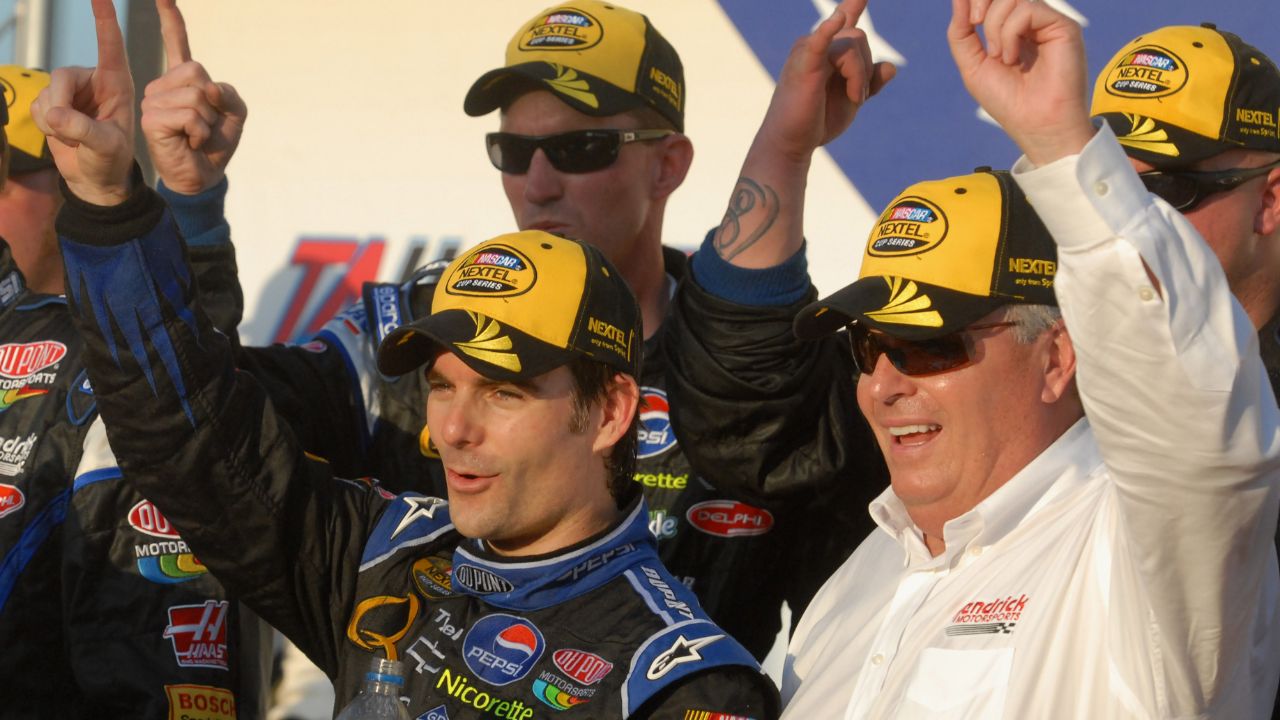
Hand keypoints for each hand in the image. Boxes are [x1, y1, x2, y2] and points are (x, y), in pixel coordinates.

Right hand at [29, 0, 134, 204]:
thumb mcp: (104, 146)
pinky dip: (45, 127)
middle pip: (61, 76)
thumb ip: (82, 129)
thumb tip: (52, 113)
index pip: (110, 44)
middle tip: (71, 132)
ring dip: (54, 121)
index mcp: (116, 82)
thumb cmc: (112, 160)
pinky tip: (63, 137)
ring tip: (77, 138)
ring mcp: (71, 91)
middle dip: (61, 106)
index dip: (104, 18)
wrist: (96, 179)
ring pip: (45, 93)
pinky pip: (37, 107)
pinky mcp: (52, 103)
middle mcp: (92, 81)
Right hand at [142, 0, 246, 194]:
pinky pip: (190, 115)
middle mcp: (163, 86)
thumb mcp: (236, 114)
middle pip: (197, 72)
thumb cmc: (217, 144)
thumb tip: (207, 87)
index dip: (171, 18)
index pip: (177, 42)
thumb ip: (228, 93)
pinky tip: (192, 141)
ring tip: (197, 135)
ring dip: (208, 121)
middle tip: (205, 125)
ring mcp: (153, 101)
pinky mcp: (151, 119)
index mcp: (182, 80)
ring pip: (196, 96)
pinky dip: (201, 132)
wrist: (203, 175)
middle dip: (213, 103)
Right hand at [755, 0, 895, 163]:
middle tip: (857, 98)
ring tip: (853, 99)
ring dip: (860, 76)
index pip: (846, 17)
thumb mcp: (852, 99)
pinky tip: (837, 20)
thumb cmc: (818, 119)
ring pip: (853, 45)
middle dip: (866, 70)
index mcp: (830, 50)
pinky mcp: (805, 64)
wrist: (793, 142)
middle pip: (859, 37)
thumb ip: (870, 81)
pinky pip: (821, 41)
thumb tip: (891, 67)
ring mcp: (810, 50)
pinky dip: (828, 30)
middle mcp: (818, 43)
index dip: (855, 1)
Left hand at [947, 0, 1093, 164]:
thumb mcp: (973, 65)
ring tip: (1000, 57)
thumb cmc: (1008, 102)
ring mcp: (1048, 24)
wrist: (1035, 125)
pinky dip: (1011, 32)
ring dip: (995, 26)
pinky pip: (1028, 9)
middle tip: (975, 24)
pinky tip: (1013, 58)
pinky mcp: (1063, 27)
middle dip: (982, 3)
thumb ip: (962, 32)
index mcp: (1013, 31)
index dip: (977, 1)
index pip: (994, 0)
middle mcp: (1033, 24)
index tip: (969, 19)